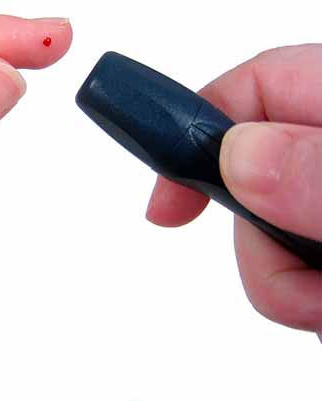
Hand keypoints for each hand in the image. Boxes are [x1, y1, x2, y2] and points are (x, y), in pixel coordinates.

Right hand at [146, 44, 321, 333]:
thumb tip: (243, 157)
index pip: (255, 86)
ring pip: (270, 237)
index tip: (166, 207)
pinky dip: (307, 300)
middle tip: (304, 289)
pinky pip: (297, 272)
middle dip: (256, 245)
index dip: (193, 133)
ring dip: (289, 286)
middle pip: (252, 178)